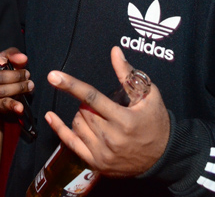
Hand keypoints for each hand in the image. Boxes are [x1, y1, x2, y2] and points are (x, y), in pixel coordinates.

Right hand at [0, 46, 32, 113]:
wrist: (0, 86)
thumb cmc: (2, 68)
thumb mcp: (7, 58)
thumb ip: (14, 55)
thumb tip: (23, 58)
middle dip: (16, 76)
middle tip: (27, 74)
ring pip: (2, 91)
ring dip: (18, 88)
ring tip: (29, 85)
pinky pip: (2, 106)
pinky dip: (12, 106)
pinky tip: (20, 107)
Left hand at [44, 46, 169, 176]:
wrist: (163, 157)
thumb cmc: (156, 122)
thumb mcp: (148, 96)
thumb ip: (128, 74)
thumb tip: (114, 52)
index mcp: (124, 120)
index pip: (92, 97)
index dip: (71, 85)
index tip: (53, 75)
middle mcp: (111, 138)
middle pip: (83, 111)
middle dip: (88, 104)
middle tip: (103, 107)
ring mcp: (102, 153)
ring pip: (77, 125)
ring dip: (82, 117)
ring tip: (98, 119)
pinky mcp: (96, 163)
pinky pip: (70, 143)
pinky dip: (59, 129)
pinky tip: (50, 117)